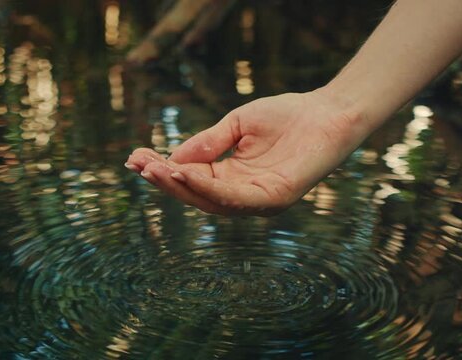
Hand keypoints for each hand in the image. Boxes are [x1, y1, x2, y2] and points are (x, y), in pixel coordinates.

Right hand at [125, 91, 364, 215]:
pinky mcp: (274, 199)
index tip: (134, 156)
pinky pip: (235, 198)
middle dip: (165, 180)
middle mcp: (242, 192)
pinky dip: (208, 188)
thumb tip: (172, 158)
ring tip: (155, 170)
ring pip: (211, 200)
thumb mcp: (236, 125)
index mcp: (232, 175)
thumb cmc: (286, 115)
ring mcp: (258, 200)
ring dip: (180, 186)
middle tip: (137, 165)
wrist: (327, 112)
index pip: (191, 177)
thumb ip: (208, 142)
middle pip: (196, 194)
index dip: (163, 168)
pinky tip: (184, 175)